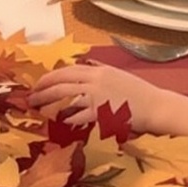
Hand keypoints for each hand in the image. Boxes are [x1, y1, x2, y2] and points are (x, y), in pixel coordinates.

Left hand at [32, 59, 169, 130]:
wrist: (156, 106)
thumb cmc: (138, 93)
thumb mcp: (117, 75)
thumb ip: (99, 70)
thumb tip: (86, 64)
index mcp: (98, 71)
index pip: (67, 71)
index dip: (49, 77)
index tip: (38, 83)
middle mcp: (95, 81)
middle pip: (61, 83)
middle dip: (43, 90)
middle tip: (31, 98)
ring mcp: (97, 97)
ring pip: (65, 98)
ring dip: (48, 103)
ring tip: (37, 109)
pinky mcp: (101, 114)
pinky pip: (78, 116)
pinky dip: (67, 119)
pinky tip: (58, 122)